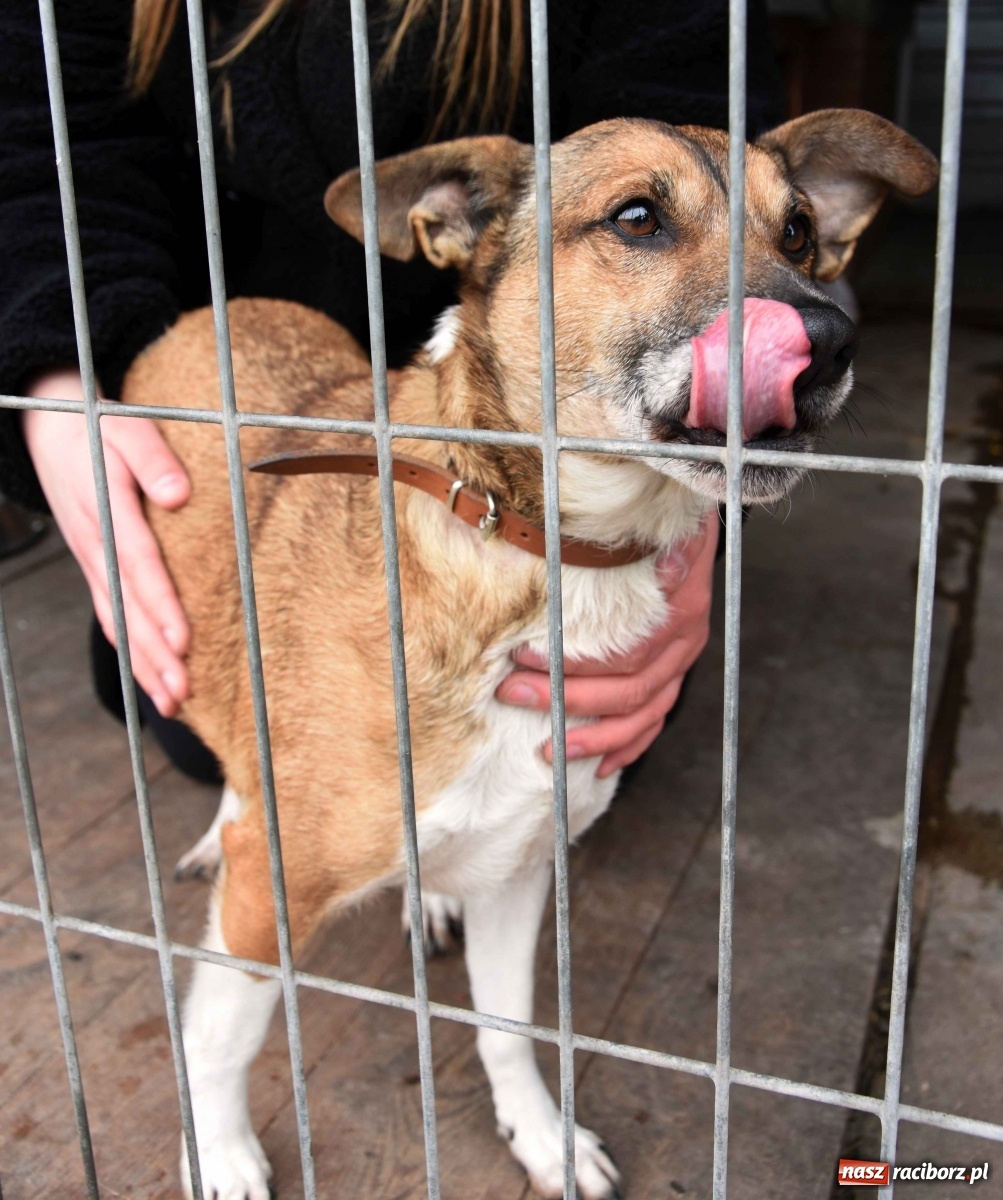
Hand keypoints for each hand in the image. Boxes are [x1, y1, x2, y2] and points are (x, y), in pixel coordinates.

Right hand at [22, 370, 191, 716]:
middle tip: (183, 693)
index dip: (160, 605)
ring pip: (118, 620)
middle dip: (155, 655)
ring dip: (144, 665)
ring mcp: (90, 560)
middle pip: (128, 607)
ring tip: (173, 702)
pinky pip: (109, 615)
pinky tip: (148, 680)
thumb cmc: (99, 428)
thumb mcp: (127, 428)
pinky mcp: (91, 568)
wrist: (49, 428)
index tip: (183, 641)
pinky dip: (128, 651)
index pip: (138, 564)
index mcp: (106, 509)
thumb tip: (179, 494)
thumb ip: (154, 459)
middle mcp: (95, 543)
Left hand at [495, 512, 718, 777]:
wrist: (691, 519)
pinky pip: (656, 720)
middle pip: (626, 689)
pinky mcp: (677, 672)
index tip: (520, 655)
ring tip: (548, 749)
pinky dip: (629, 745)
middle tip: (512, 694)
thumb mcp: (652, 524)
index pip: (623, 653)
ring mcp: (683, 660)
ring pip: (642, 714)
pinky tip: (601, 764)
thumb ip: (642, 543)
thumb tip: (662, 560)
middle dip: (565, 699)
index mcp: (678, 609)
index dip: (571, 663)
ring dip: (594, 736)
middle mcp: (686, 640)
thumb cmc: (660, 522)